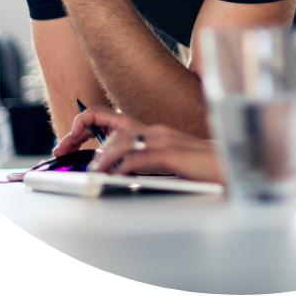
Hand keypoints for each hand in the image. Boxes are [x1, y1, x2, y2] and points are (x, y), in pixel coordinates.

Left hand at [54, 108, 225, 183]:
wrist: (233, 170)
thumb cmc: (202, 170)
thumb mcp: (166, 165)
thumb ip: (143, 163)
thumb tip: (115, 173)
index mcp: (153, 131)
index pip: (112, 119)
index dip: (85, 125)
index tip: (66, 142)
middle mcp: (156, 130)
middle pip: (111, 123)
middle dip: (81, 132)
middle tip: (62, 150)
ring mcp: (165, 139)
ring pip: (122, 139)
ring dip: (100, 156)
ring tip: (88, 171)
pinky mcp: (174, 154)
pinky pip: (141, 156)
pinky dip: (123, 166)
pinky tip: (114, 176)